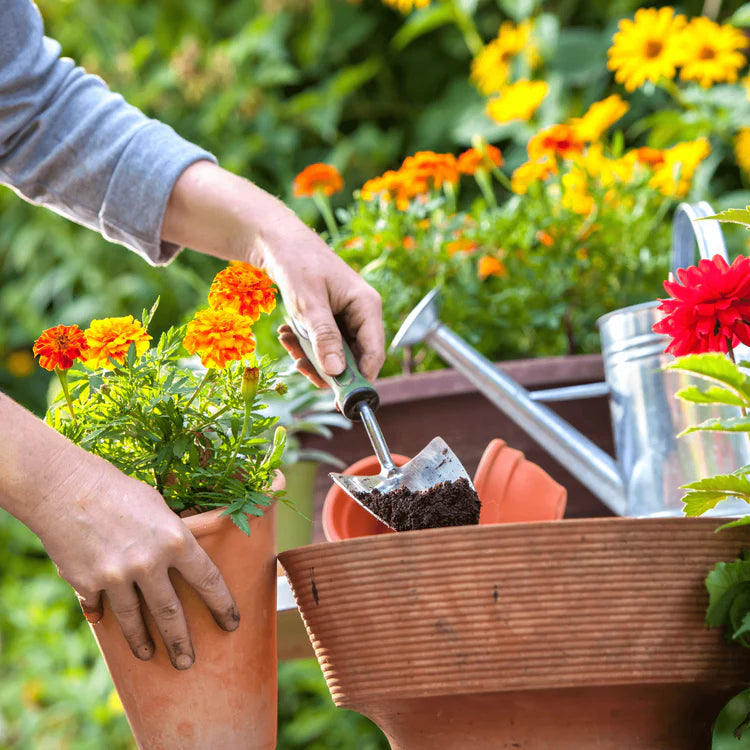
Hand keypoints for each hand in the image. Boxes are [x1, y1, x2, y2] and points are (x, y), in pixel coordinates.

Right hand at [34, 449, 238, 669]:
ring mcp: (117, 576)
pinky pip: (99, 608)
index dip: (222, 605)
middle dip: (182, 643)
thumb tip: (182, 558)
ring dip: (143, 642)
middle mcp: (149, 563)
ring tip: (150, 654)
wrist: (66, 488)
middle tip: (188, 662)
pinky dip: (103, 616)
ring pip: (134, 621)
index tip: (231, 623)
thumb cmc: (119, 490)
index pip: (208, 581)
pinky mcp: (87, 584)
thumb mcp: (158, 507)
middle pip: (171, 614)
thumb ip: (171, 536)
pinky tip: (105, 624)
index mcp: (176, 540)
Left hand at [161, 161, 385, 386]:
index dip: (359, 379)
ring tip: (288, 341)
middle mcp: (363, 313)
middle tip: (299, 366)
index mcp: (367, 306)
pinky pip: (324, 343)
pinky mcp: (333, 318)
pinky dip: (305, 344)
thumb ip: (324, 338)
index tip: (338, 399)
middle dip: (326, 367)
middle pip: (354, 358)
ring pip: (336, 353)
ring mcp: (348, 316)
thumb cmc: (297, 264)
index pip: (374, 353)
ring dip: (311, 355)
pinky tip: (288, 334)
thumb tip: (337, 372)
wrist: (278, 241)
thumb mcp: (309, 304)